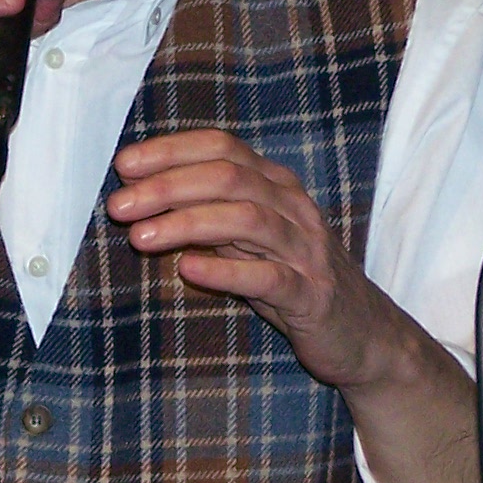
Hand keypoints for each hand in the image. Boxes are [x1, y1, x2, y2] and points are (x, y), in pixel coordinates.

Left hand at [107, 131, 405, 382]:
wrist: (362, 334)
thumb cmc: (293, 280)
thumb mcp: (251, 240)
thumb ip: (210, 215)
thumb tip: (144, 194)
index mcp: (277, 185)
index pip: (222, 148)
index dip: (171, 151)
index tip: (124, 165)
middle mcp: (294, 208)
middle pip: (228, 178)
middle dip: (167, 186)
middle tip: (119, 206)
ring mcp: (306, 250)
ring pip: (246, 219)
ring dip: (187, 223)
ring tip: (140, 237)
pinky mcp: (311, 295)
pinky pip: (268, 277)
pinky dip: (225, 270)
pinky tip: (188, 270)